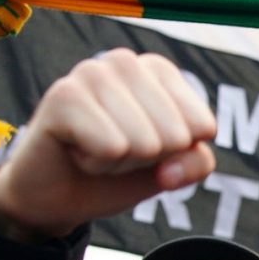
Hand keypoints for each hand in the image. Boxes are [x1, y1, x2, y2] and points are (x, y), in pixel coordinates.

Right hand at [0, 51, 216, 239]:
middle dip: (147, 160)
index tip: (143, 149)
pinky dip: (98, 164)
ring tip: (93, 151)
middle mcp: (125, 62)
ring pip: (144, 143)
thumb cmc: (114, 173)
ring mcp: (91, 73)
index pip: (202, 126)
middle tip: (113, 152)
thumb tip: (173, 162)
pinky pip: (112, 147)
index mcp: (158, 70)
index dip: (176, 154)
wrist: (56, 198)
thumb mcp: (169, 170)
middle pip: (175, 136)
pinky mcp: (63, 95)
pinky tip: (76, 151)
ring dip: (119, 163)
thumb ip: (195, 163)